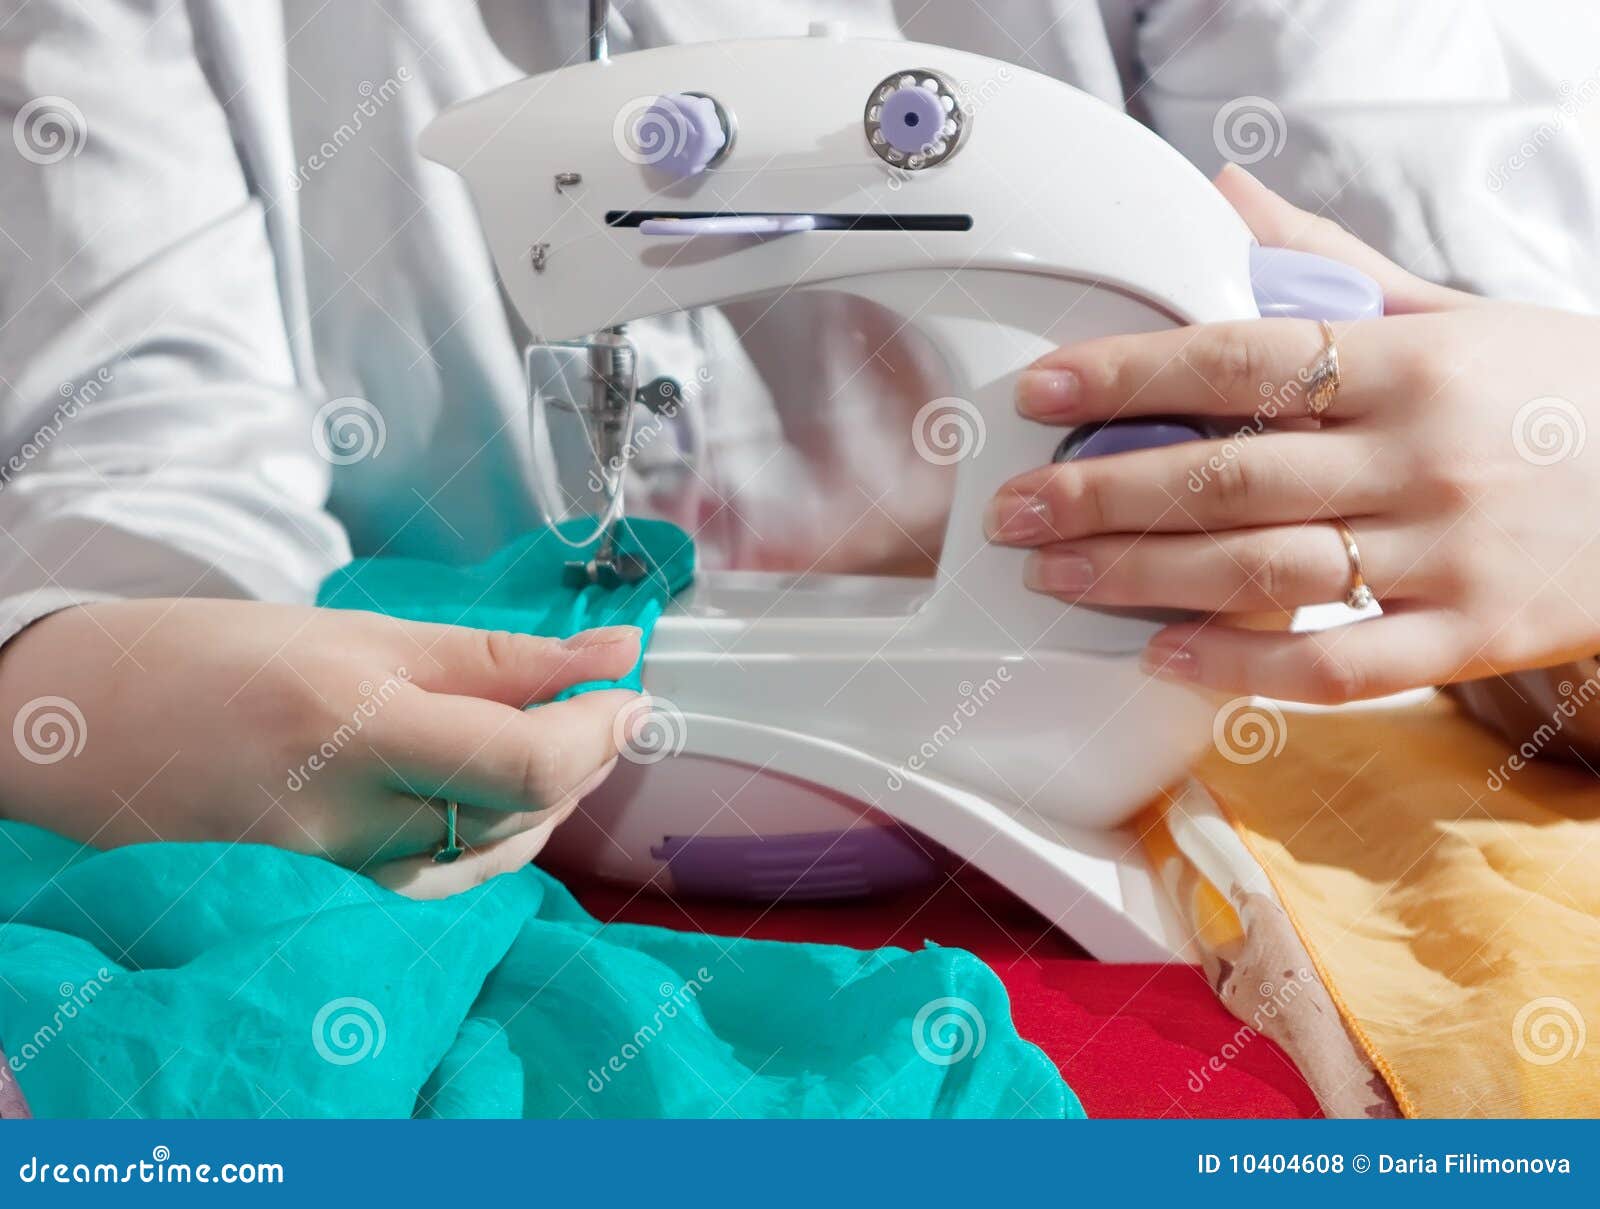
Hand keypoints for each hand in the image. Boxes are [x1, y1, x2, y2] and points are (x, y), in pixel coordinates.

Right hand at [0, 599, 640, 894]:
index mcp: (350, 725)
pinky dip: (493, 837)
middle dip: (587, 759)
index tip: (634, 695)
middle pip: (518, 814)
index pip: (519, 761)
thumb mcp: (366, 634)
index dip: (598, 734)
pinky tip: (499, 793)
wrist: (87, 730)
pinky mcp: (324, 904)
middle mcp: (341, 819)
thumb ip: (500, 658)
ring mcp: (329, 876)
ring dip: (549, 800)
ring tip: (558, 737)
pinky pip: (443, 884)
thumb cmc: (223, 659)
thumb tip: (615, 654)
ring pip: (491, 857)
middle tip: (606, 704)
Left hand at [986, 164, 1599, 702]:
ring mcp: (1446, 551)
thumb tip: (1223, 202)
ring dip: (1145, 578)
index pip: (1237, 358)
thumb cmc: (1558, 392)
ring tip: (1057, 579)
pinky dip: (1246, 666)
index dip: (1128, 374)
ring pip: (1265, 571)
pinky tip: (1163, 656)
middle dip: (1101, 494)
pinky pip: (1340, 664)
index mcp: (1408, 362)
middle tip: (1010, 511)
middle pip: (1228, 474)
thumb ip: (1329, 267)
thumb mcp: (1453, 313)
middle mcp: (1419, 453)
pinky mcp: (1470, 635)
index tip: (1040, 394)